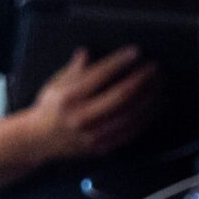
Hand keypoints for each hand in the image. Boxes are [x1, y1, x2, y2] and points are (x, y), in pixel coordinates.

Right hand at [24, 47, 161, 162]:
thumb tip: (86, 51)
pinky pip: (130, 131)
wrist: (37, 141)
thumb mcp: (55, 84)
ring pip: (129, 115)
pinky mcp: (102, 146)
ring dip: (150, 98)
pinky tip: (158, 105)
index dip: (119, 62)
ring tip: (161, 84)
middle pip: (120, 96)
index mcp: (68, 98)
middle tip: (155, 68)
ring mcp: (93, 135)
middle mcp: (81, 117)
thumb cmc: (49, 108)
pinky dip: (147, 117)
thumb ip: (74, 69)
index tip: (135, 51)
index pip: (99, 75)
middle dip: (141, 80)